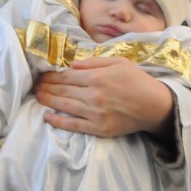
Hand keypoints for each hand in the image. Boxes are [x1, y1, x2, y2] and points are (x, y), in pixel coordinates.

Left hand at [33, 57, 172, 138]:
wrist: (156, 106)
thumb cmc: (138, 81)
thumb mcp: (119, 62)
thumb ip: (93, 62)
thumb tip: (72, 64)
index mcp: (97, 78)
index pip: (67, 76)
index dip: (51, 75)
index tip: (41, 75)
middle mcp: (93, 95)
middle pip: (63, 90)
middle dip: (46, 86)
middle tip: (34, 85)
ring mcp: (95, 113)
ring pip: (64, 106)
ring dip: (48, 100)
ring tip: (37, 96)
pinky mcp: (98, 129)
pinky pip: (74, 125)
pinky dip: (58, 122)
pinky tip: (47, 117)